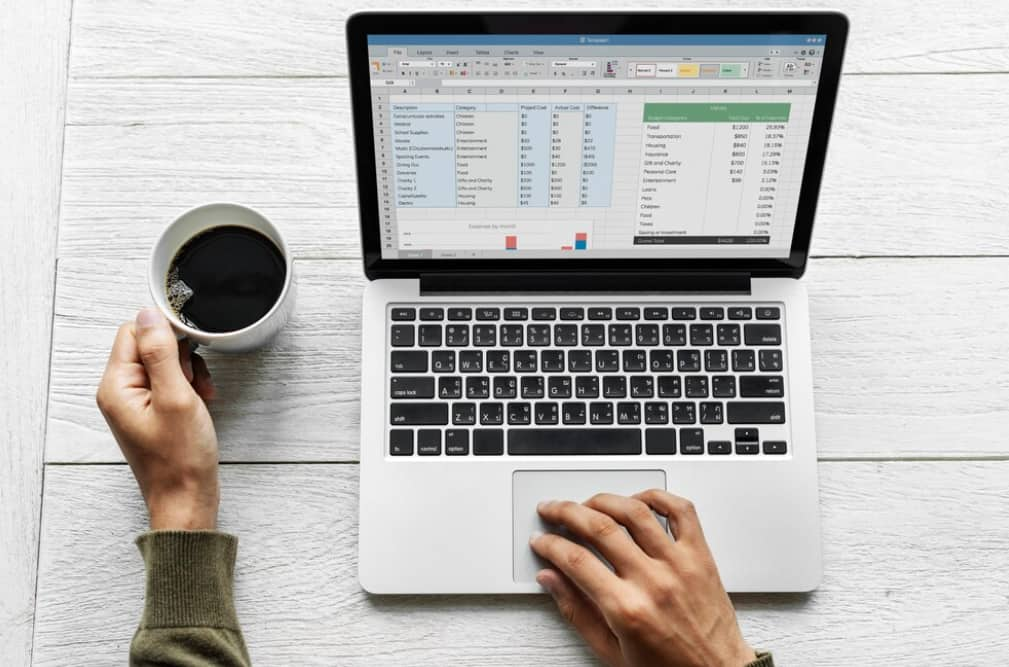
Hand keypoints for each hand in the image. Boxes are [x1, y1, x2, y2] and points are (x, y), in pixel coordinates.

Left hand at [96, 308, 219, 529]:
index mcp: (116, 386)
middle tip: (194, 381)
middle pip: (149, 345)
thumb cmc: (181, 459)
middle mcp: (119, 392)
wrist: (187, 499)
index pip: (134, 332)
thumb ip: (160, 353)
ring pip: (163, 363)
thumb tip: (149, 314)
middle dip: (180, 356)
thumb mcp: (176, 397)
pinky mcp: (151, 412)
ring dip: (189, 371)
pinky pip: (169, 382)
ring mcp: (135, 403)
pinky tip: (201, 401)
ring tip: (200, 395)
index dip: (166, 333)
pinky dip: (189, 386)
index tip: (191, 347)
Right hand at [531, 490, 755, 666]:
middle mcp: (653, 581)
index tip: (541, 540)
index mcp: (627, 609)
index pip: (576, 560)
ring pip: (635, 511)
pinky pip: (681, 511)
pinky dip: (657, 496)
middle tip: (552, 511)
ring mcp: (679, 564)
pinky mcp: (700, 556)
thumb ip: (576, 612)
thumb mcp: (611, 651)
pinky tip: (637, 500)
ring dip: (604, 500)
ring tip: (588, 504)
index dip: (550, 545)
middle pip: (599, 527)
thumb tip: (550, 579)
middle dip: (566, 512)